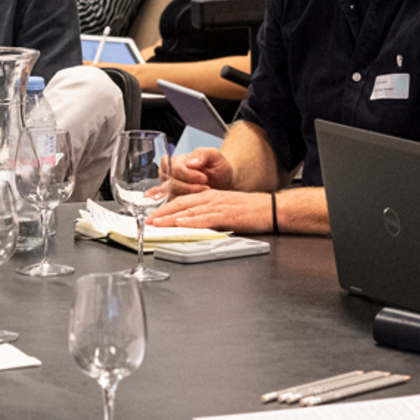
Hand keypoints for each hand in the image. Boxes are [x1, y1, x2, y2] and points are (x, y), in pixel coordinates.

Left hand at [149, 188, 271, 230]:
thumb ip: (209, 213)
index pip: (183, 200)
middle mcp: (211, 199)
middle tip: (149, 220)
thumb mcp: (226, 207)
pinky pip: (205, 218)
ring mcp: (218, 207)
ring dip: (171, 217)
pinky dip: (191, 220)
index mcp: (210, 196)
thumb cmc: (251, 210)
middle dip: (163, 212)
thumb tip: (193, 222)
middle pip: (182, 204)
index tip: (154, 214)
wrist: (271, 209)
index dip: (166, 207)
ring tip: (157, 223)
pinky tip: (181, 222)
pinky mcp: (226, 216)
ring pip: (189, 211)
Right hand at [161, 147, 233, 198]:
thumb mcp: (214, 155)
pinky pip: (177, 205)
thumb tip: (190, 163)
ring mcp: (170, 189)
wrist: (223, 181)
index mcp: (176, 161)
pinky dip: (190, 203)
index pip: (174, 168)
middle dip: (191, 187)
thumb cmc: (217, 167)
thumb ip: (202, 154)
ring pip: (174, 195)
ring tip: (205, 192)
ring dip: (192, 195)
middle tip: (206, 187)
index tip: (204, 178)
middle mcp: (169, 174)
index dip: (189, 175)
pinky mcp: (174, 200)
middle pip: (172, 183)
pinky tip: (200, 199)